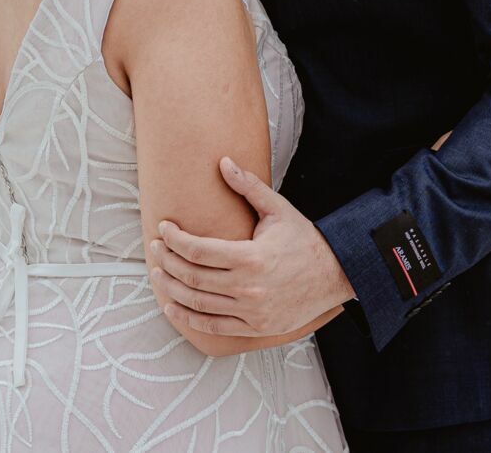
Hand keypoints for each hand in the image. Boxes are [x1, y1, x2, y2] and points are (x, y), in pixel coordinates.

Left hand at [147, 157, 355, 338]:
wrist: (336, 275)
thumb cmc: (305, 240)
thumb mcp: (278, 209)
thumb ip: (248, 186)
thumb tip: (222, 161)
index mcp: (251, 257)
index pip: (198, 250)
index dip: (174, 240)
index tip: (163, 229)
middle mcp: (248, 288)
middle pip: (193, 277)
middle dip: (167, 262)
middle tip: (154, 249)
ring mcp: (252, 312)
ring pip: (198, 303)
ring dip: (171, 289)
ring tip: (157, 274)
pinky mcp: (256, 328)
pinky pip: (214, 326)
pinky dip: (189, 318)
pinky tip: (172, 306)